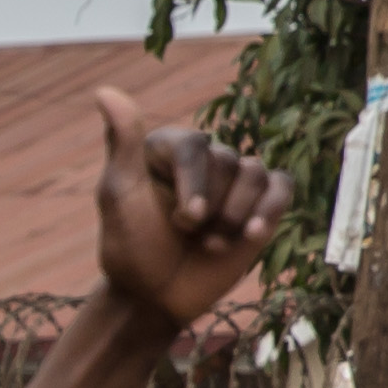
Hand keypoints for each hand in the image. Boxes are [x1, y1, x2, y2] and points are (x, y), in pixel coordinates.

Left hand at [89, 87, 292, 332]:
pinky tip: (254, 234)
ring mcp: (234, 180)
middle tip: (189, 236)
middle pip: (228, 162)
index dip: (194, 186)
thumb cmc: (131, 247)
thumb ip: (122, 142)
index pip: (196, 146)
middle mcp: (203, 158)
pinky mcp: (260, 203)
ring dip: (235, 217)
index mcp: (167, 148)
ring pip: (256, 173)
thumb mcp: (119, 195)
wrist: (155, 297)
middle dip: (212, 208)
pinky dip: (271, 209)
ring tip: (211, 244)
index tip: (182, 221)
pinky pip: (281, 187)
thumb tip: (105, 91)